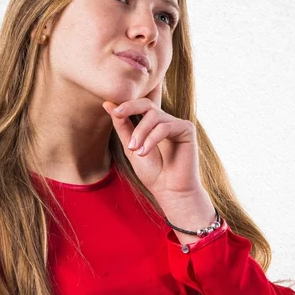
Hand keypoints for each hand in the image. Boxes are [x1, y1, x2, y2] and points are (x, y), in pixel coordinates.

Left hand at [102, 80, 201, 197]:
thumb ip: (121, 126)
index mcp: (153, 124)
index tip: (113, 110)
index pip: (139, 105)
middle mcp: (166, 121)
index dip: (126, 104)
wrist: (168, 190)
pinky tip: (144, 152)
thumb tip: (107, 104)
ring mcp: (177, 124)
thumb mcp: (131, 147)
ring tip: (134, 149)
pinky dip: (152, 139)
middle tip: (118, 115)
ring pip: (154, 116)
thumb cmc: (152, 172)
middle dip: (130, 108)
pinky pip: (165, 127)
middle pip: (147, 104)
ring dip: (140, 132)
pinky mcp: (187, 129)